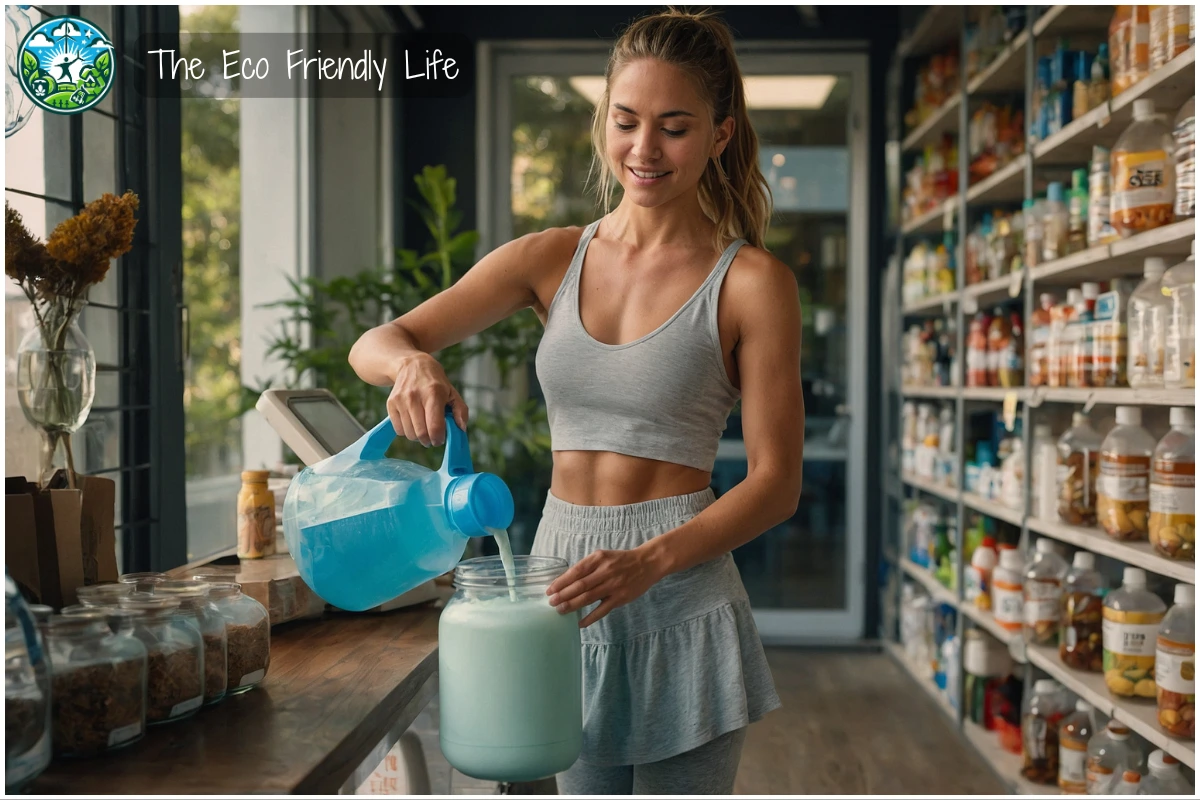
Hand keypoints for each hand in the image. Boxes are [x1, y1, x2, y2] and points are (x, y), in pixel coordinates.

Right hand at [387, 353, 467, 446]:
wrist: (412, 365)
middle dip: (428, 440)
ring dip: (417, 436)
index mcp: (433, 393)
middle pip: (420, 433)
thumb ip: (461, 411)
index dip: (438, 438)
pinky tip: (413, 421)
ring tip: (423, 426)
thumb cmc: (435, 381)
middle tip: (432, 436)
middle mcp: (415, 396)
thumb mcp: (452, 392)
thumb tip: (461, 428)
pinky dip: (406, 431)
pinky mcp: (390, 404)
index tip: (440, 439)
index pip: (434, 427)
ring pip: (409, 433)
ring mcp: (401, 400)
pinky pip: (398, 430)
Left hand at [546, 546, 664, 627]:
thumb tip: (566, 581)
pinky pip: (602, 610)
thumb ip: (587, 567)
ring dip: (572, 605)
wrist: (647, 563)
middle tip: (551, 603)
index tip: (550, 590)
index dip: (561, 582)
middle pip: (580, 586)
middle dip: (563, 595)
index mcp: (598, 559)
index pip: (575, 571)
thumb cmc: (621, 560)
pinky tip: (580, 623)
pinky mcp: (620, 598)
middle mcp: (605, 571)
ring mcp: (613, 586)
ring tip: (560, 611)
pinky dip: (590, 618)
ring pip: (588, 598)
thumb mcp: (603, 557)